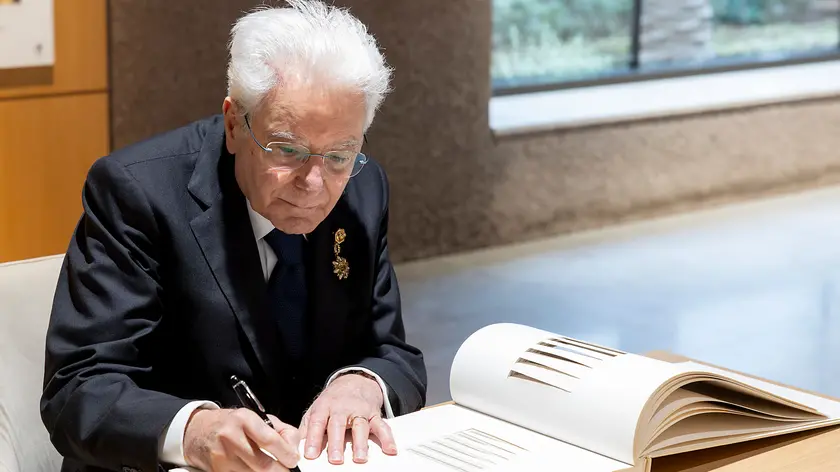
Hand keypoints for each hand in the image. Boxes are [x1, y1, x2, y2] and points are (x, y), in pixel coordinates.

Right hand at [184, 408, 299, 471]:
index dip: (286, 454)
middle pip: (263, 464)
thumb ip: (280, 430)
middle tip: (286, 469)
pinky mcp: (217, 469)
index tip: (293, 460)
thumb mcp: (257, 417)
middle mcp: (231, 437)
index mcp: (244, 419)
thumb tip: (294, 449)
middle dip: (280, 470)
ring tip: (272, 468)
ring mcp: (222, 456)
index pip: (270, 440)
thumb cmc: (232, 423)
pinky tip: (255, 469)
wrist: (198, 430)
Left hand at [300, 373, 395, 464]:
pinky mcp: (374, 414)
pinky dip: (387, 438)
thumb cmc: (333, 401)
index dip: (312, 438)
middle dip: (337, 443)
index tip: (310, 454)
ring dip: (360, 443)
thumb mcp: (316, 409)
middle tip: (335, 460)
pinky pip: (382, 426)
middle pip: (339, 424)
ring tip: (359, 459)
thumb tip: (296, 447)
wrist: (355, 381)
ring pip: (361, 426)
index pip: (317, 421)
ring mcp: (360, 410)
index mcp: (324, 406)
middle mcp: (342, 407)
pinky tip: (390, 450)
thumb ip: (307, 427)